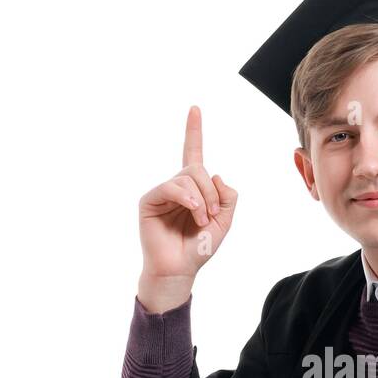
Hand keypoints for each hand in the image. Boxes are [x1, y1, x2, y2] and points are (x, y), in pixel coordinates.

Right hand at [138, 105, 236, 285]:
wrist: (180, 269)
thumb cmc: (198, 248)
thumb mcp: (225, 222)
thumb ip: (228, 197)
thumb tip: (215, 175)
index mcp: (194, 189)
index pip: (193, 154)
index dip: (194, 131)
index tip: (195, 109)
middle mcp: (177, 186)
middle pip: (197, 168)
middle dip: (211, 192)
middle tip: (210, 215)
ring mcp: (162, 192)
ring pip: (188, 176)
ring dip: (202, 199)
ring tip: (200, 219)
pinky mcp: (149, 199)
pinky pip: (172, 186)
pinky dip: (188, 198)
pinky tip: (193, 212)